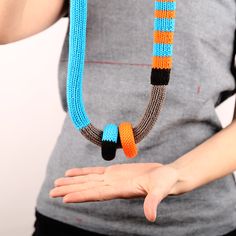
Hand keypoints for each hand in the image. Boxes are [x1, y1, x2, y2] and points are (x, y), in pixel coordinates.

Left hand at [50, 163, 181, 221]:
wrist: (167, 176)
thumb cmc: (165, 183)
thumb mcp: (160, 190)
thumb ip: (154, 201)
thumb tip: (151, 217)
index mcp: (121, 190)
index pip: (97, 194)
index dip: (81, 196)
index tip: (65, 199)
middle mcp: (113, 186)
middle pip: (87, 188)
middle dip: (70, 190)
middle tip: (51, 193)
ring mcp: (112, 178)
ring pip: (88, 180)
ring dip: (72, 182)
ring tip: (56, 183)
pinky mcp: (114, 171)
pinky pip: (94, 171)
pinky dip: (82, 172)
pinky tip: (71, 172)